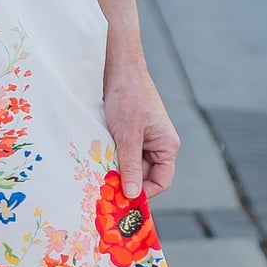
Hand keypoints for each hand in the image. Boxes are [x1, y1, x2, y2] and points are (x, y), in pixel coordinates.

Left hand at [104, 57, 179, 200]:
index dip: (143, 192)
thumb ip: (130, 166)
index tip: (122, 199)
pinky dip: (112, 156)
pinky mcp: (130, 132)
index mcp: (167, 145)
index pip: (161, 181)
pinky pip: (123, 152)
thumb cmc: (128, 98)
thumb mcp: (127, 136)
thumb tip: (132, 195)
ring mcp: (144, 138)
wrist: (119, 68)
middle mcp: (158, 144)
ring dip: (116, 167)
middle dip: (125, 180)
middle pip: (143, 174)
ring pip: (130, 164)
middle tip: (104, 186)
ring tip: (100, 168)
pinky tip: (99, 155)